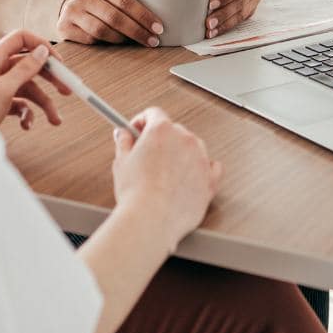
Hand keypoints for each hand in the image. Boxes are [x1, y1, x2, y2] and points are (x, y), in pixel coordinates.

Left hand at [0, 29, 70, 129]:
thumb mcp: (3, 89)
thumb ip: (24, 69)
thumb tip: (41, 52)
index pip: (21, 39)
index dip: (41, 46)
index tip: (58, 62)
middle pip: (29, 65)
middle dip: (50, 79)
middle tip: (67, 90)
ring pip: (28, 87)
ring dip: (43, 103)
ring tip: (54, 119)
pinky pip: (19, 102)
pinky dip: (27, 113)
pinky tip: (27, 124)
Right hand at [57, 0, 163, 46]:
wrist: (71, 5)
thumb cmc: (103, 1)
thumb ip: (132, 0)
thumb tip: (163, 14)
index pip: (125, 1)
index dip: (144, 16)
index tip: (159, 28)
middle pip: (115, 18)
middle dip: (137, 32)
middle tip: (152, 41)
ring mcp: (71, 11)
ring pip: (101, 31)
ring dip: (122, 39)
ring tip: (135, 42)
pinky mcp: (64, 27)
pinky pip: (90, 40)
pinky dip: (105, 44)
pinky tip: (115, 43)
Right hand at [111, 107, 222, 251]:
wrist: (151, 219)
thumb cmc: (136, 193)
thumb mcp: (121, 162)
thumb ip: (124, 142)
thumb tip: (123, 135)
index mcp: (162, 130)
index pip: (154, 114)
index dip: (142, 122)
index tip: (137, 131)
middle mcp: (185, 139)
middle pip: (174, 130)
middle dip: (161, 140)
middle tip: (147, 155)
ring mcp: (200, 158)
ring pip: (192, 147)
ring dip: (180, 154)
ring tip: (165, 173)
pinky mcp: (210, 179)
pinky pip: (211, 166)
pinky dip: (201, 169)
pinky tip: (189, 176)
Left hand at [205, 0, 261, 37]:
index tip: (211, 5)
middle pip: (240, 2)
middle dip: (223, 14)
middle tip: (209, 23)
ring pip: (242, 13)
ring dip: (225, 24)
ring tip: (211, 31)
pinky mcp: (252, 7)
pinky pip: (241, 19)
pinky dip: (228, 26)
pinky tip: (217, 31)